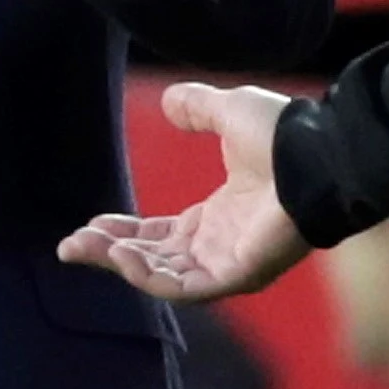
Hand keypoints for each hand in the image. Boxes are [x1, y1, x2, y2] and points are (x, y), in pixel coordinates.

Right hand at [55, 83, 308, 301]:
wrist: (319, 153)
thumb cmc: (285, 135)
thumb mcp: (228, 112)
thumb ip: (197, 108)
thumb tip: (168, 101)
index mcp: (219, 217)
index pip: (160, 236)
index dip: (122, 233)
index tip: (87, 227)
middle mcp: (222, 246)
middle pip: (153, 261)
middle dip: (108, 254)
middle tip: (69, 247)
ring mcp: (230, 264)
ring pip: (163, 277)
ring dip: (122, 265)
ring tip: (86, 248)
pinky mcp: (239, 275)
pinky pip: (186, 287)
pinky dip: (150, 275)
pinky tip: (121, 255)